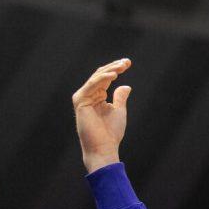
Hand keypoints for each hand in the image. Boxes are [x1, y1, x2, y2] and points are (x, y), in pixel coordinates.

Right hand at [72, 58, 131, 172]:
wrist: (104, 147)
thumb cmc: (111, 132)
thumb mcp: (119, 111)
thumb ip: (120, 98)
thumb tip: (126, 86)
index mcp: (97, 97)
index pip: (105, 78)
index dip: (116, 69)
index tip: (128, 63)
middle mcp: (88, 95)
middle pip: (100, 75)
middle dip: (113, 67)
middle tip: (126, 62)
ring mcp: (83, 98)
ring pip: (96, 78)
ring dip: (110, 71)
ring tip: (122, 67)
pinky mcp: (80, 101)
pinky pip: (92, 85)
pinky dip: (102, 79)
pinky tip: (114, 75)